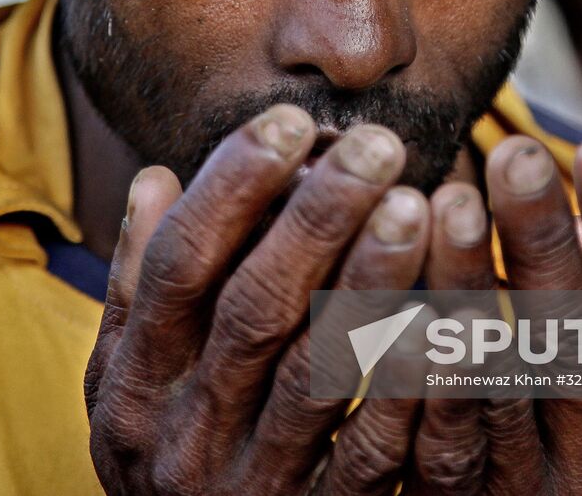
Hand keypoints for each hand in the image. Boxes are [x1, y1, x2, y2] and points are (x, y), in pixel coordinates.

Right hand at [84, 104, 435, 494]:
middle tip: (379, 145)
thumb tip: (153, 177)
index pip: (177, 268)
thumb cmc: (171, 455)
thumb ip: (140, 284)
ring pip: (316, 373)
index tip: (291, 122)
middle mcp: (181, 437)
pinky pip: (372, 456)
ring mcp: (248, 488)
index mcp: (133, 384)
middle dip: (316, 218)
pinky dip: (409, 387)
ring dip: (369, 285)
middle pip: (251, 309)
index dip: (232, 189)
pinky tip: (451, 320)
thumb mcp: (130, 381)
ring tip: (421, 205)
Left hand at [310, 136, 581, 495]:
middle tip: (518, 153)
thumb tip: (575, 207)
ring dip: (474, 289)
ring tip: (452, 205)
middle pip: (576, 342)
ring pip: (504, 387)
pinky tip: (405, 318)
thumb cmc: (545, 475)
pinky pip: (440, 449)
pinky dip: (423, 382)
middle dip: (545, 240)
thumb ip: (580, 328)